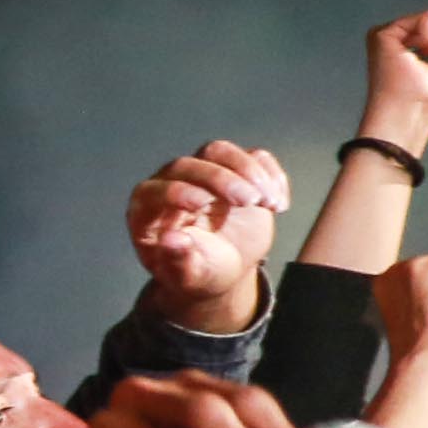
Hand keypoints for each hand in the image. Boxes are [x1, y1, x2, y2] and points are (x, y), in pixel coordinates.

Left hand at [125, 139, 287, 336]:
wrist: (224, 269)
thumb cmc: (197, 273)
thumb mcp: (189, 275)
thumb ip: (178, 260)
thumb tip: (171, 241)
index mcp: (149, 209)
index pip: (156, 189)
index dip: (177, 192)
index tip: (202, 204)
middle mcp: (172, 183)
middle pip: (190, 164)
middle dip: (221, 178)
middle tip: (250, 202)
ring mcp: (204, 172)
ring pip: (219, 152)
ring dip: (248, 170)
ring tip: (267, 202)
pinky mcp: (236, 170)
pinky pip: (253, 157)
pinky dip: (271, 175)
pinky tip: (278, 204)